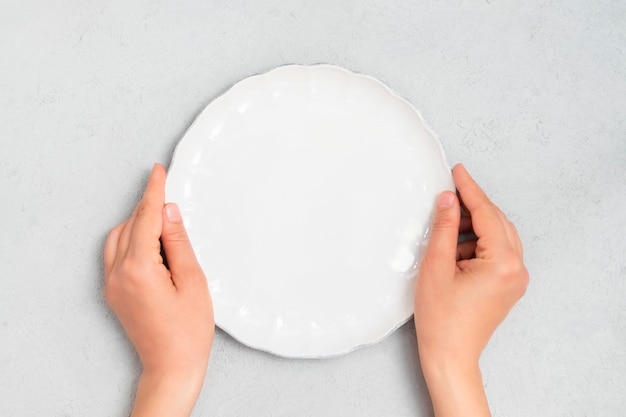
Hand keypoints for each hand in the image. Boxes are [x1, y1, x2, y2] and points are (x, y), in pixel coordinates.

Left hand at [104, 164, 213, 416]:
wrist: (171, 366)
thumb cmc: (188, 331)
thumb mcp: (193, 280)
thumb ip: (178, 242)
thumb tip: (169, 212)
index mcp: (139, 268)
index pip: (145, 217)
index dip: (153, 191)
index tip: (158, 171)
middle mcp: (118, 274)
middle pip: (129, 225)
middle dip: (148, 209)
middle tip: (173, 204)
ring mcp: (112, 285)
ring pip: (118, 238)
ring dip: (138, 224)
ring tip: (166, 226)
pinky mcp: (113, 293)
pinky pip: (116, 254)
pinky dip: (131, 240)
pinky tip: (152, 245)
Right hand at [414, 164, 527, 416]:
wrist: (450, 354)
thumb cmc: (442, 319)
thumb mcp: (436, 266)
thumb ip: (444, 228)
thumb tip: (448, 200)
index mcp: (502, 262)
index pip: (486, 213)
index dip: (470, 189)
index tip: (458, 171)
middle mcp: (516, 269)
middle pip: (496, 222)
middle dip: (472, 207)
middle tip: (448, 195)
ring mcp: (515, 279)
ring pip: (498, 236)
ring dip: (474, 227)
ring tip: (446, 228)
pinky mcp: (507, 286)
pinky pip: (497, 253)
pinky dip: (477, 244)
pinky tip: (455, 249)